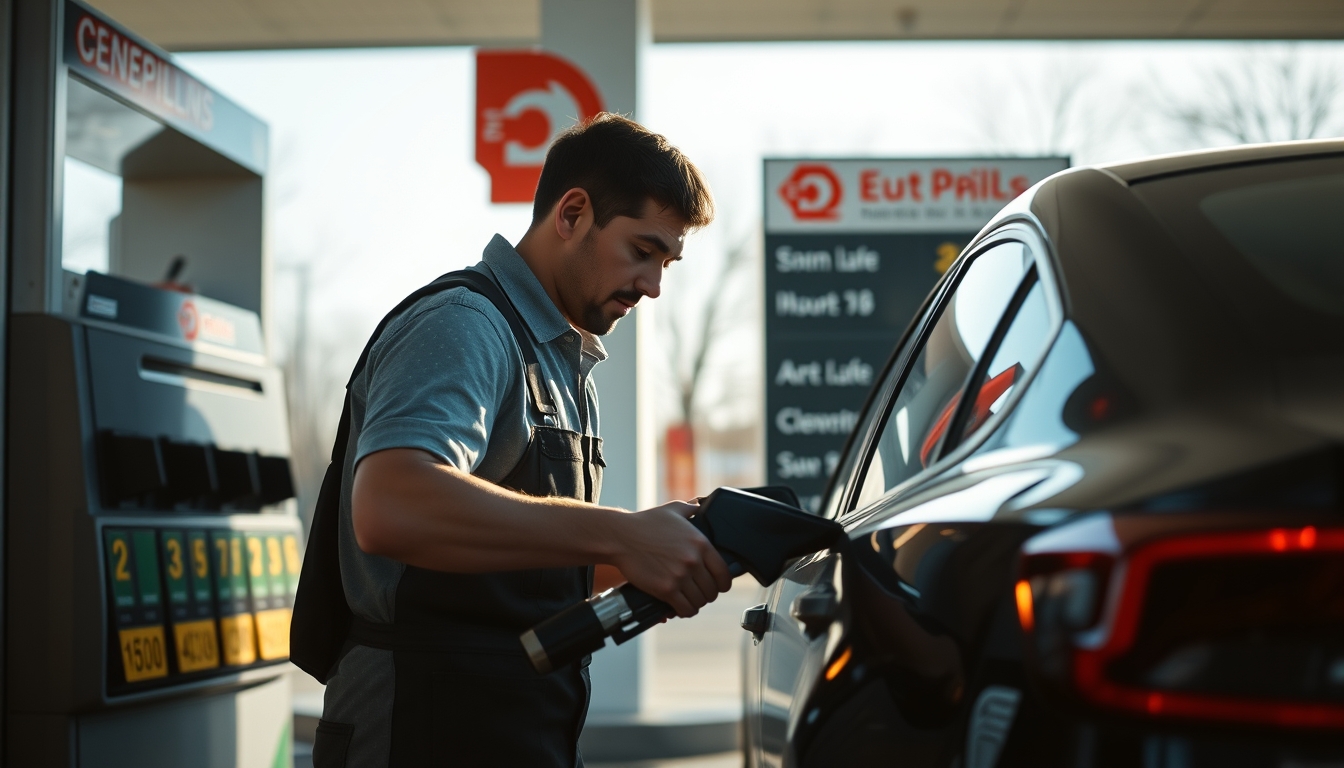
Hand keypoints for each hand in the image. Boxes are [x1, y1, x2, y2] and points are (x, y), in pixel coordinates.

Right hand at [609, 500, 732, 617]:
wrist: (621, 537)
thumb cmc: (645, 522)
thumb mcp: (673, 510)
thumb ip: (691, 508)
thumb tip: (700, 505)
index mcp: (700, 543)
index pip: (724, 573)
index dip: (723, 583)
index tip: (718, 586)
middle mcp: (693, 561)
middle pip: (712, 590)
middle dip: (707, 594)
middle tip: (699, 593)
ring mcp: (680, 576)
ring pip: (700, 601)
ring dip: (696, 603)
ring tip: (689, 600)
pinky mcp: (666, 589)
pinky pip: (685, 609)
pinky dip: (685, 611)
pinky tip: (680, 608)